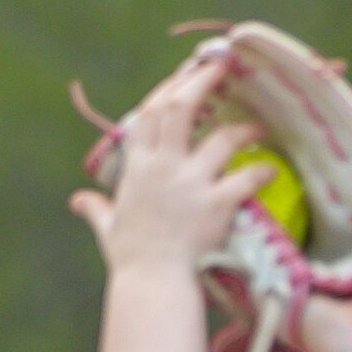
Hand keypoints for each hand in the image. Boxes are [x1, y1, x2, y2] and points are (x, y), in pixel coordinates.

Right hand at [70, 55, 276, 273]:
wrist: (153, 283)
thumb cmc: (130, 259)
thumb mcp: (108, 227)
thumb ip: (96, 208)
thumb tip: (78, 201)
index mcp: (137, 166)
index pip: (149, 112)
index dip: (169, 87)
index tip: (186, 73)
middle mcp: (163, 166)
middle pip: (182, 108)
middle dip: (204, 81)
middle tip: (225, 67)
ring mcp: (191, 183)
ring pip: (222, 139)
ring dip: (244, 129)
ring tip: (259, 127)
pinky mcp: (216, 204)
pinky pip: (246, 178)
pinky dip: (262, 171)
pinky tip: (273, 169)